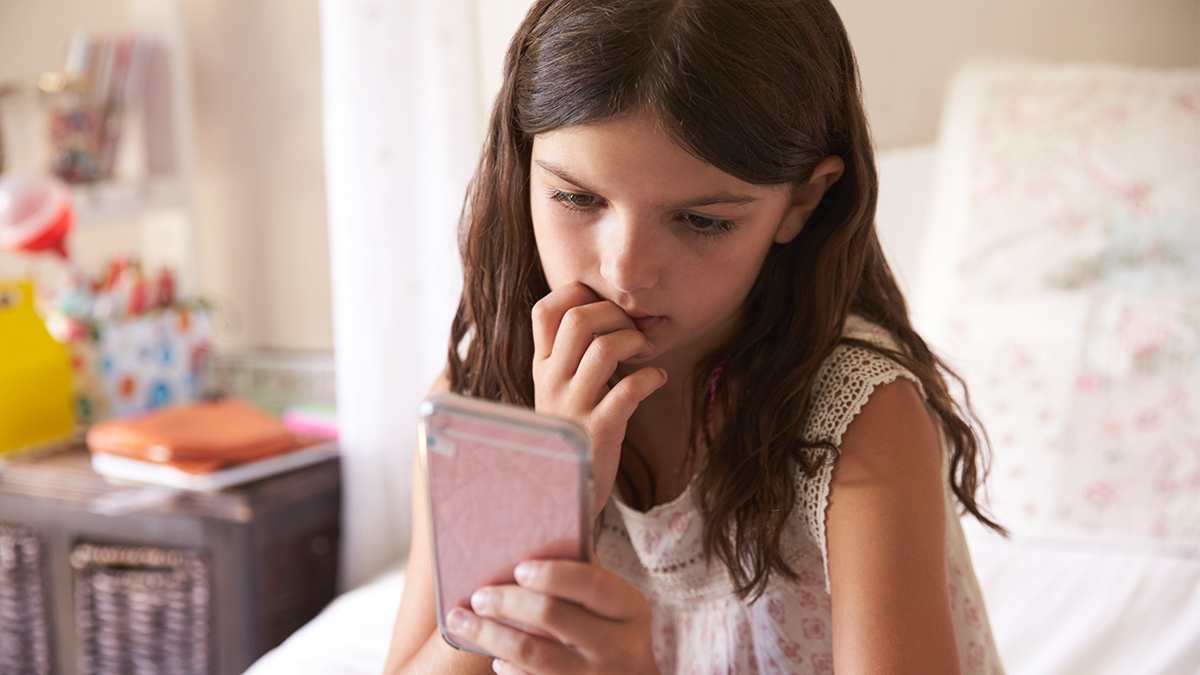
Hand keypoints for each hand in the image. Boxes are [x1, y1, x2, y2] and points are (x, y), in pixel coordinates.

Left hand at [446, 559, 659, 674]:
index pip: (592, 583)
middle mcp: (618, 646)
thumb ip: (586, 579)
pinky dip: (507, 667)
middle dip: (508, 602)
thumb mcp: (615, 607)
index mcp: (630, 610)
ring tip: (462, 621)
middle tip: (479, 596)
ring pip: (533, 654)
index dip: (553, 574)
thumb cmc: (614, 634)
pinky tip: (494, 655)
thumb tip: (536, 543)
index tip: (519, 568)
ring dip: (490, 635)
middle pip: (553, 616)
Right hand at [531, 282, 667, 512]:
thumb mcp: (559, 390)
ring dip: (636, 342)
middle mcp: (551, 382)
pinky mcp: (599, 430)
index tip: (604, 307)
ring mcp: (573, 406)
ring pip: (605, 348)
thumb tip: (603, 312)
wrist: (565, 490)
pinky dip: (652, 377)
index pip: (545, 310)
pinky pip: (629, 389)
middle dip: (615, 314)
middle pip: (579, 319)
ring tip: (647, 353)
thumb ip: (570, 356)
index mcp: (540, 367)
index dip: (577, 295)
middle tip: (634, 331)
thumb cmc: (573, 431)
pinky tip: (658, 379)